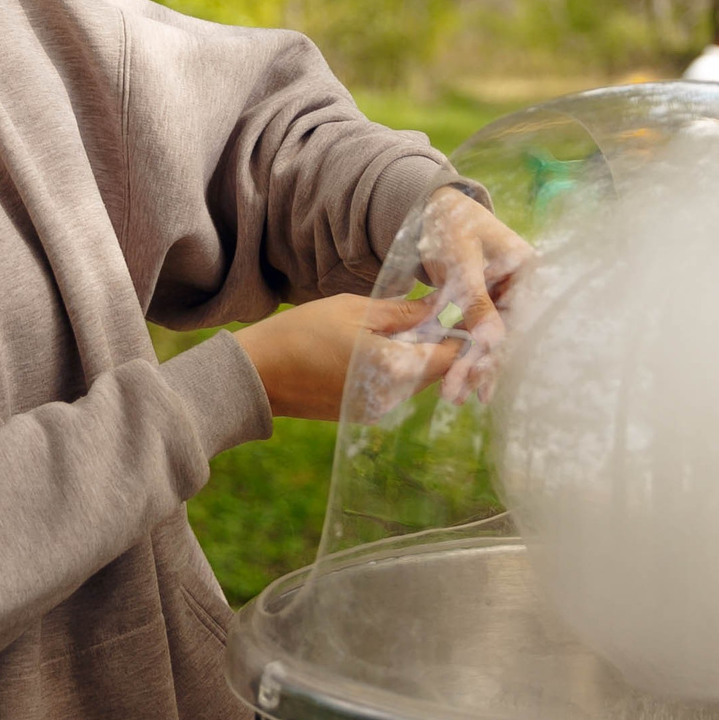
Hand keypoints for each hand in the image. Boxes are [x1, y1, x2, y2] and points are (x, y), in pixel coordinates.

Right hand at [233, 295, 453, 420]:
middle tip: (431, 308)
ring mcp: (379, 410)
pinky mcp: (363, 414)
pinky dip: (397, 368)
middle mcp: (394, 397)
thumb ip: (404, 311)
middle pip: (439, 370)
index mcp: (396, 368)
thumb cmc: (302, 333)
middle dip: (440, 341)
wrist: (256, 375)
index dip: (462, 331)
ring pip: (417, 380)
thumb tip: (441, 305)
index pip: (453, 355)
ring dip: (418, 354)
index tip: (457, 308)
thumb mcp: (356, 310)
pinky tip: (378, 345)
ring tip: (401, 323)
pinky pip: (395, 389)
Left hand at [413, 186, 533, 405]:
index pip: (514, 319)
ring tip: (455, 396)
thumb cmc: (451, 225)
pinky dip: (465, 353)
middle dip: (480, 367)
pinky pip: (477, 332)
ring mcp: (504, 294)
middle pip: (504, 333)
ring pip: (490, 338)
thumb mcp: (462, 260)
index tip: (475, 380)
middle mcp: (520, 285)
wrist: (436, 208)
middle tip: (458, 396)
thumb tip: (494, 341)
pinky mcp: (484, 301)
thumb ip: (476, 300)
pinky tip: (458, 380)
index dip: (495, 352)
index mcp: (526, 269)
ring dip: (472, 367)